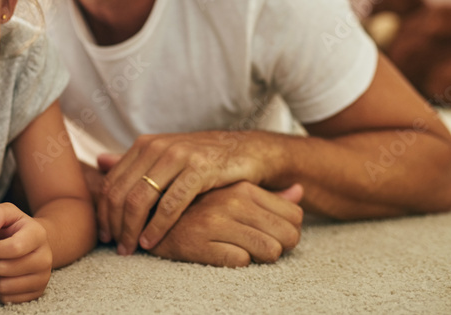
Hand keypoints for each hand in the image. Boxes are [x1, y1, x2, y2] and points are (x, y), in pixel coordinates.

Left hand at [0, 202, 52, 303]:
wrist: (33, 244)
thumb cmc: (15, 227)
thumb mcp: (8, 213)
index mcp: (39, 234)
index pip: (13, 248)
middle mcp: (46, 258)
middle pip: (6, 269)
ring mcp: (44, 277)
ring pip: (5, 286)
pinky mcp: (38, 292)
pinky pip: (8, 299)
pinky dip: (1, 290)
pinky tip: (4, 277)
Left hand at [97, 131, 265, 253]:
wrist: (246, 150)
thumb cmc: (203, 159)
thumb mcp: (167, 156)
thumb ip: (134, 161)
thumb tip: (99, 161)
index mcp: (145, 144)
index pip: (112, 182)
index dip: (103, 212)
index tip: (105, 236)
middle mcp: (157, 147)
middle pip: (121, 192)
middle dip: (115, 225)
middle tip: (117, 248)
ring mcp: (178, 156)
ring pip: (141, 199)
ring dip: (132, 229)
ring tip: (132, 249)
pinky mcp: (200, 169)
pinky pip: (170, 204)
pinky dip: (157, 227)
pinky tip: (152, 242)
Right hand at [148, 181, 303, 266]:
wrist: (150, 216)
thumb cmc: (199, 208)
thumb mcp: (234, 194)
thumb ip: (269, 195)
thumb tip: (300, 190)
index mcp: (244, 187)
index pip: (295, 215)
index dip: (290, 232)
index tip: (275, 236)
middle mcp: (233, 200)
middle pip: (289, 235)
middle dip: (281, 248)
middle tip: (264, 249)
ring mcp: (217, 221)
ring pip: (270, 250)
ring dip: (261, 257)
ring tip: (244, 252)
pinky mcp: (200, 242)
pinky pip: (241, 262)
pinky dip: (237, 263)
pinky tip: (221, 256)